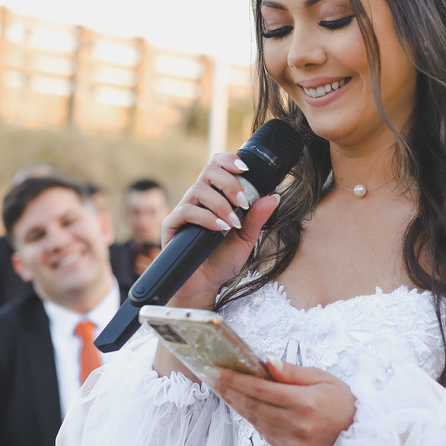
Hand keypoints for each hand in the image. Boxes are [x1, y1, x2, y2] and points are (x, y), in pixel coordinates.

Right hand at [160, 153, 279, 309]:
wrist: (205, 285)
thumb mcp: (246, 239)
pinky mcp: (172, 225)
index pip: (217, 166)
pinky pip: (186, 211)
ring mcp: (184, 210)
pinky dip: (206, 217)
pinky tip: (219, 228)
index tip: (246, 169)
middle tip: (243, 202)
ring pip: (198, 190)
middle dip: (229, 183)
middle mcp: (198, 199)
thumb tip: (274, 197)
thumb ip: (257, 218)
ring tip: (233, 223)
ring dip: (220, 204)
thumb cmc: (223, 260)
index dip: (229, 161)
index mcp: (215, 196)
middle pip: (208, 171)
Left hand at [204, 359, 355, 445]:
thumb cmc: (342, 403)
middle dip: (228, 390)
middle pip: (252, 405)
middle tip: (210, 377)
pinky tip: (242, 404)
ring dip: (235, 403)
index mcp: (306, 403)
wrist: (358, 435)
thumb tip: (266, 362)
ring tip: (221, 388)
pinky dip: (251, 417)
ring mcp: (291, 441)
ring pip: (254, 420)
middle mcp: (296, 425)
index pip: (261, 389)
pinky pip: (263, 432)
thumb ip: (292, 372)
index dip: (235, 380)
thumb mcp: (323, 378)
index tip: (217, 371)